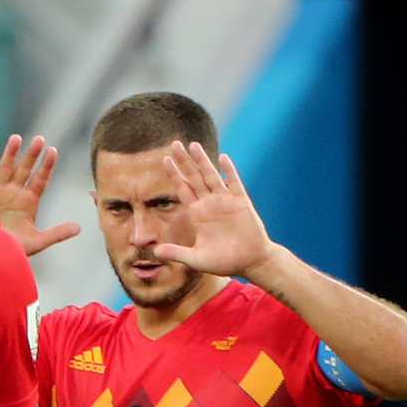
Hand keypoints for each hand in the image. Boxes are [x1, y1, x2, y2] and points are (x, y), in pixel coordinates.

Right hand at [0, 134, 79, 255]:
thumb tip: (79, 228)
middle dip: (32, 155)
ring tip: (17, 138)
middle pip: (24, 169)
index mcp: (28, 201)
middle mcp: (14, 193)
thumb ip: (56, 233)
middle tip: (40, 139)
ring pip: (5, 168)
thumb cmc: (11, 249)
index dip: (46, 165)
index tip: (53, 151)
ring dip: (11, 154)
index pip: (40, 179)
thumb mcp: (36, 241)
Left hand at [155, 141, 276, 278]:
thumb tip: (156, 253)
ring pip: (212, 176)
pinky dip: (228, 171)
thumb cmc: (224, 261)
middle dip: (184, 161)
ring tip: (193, 145)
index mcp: (197, 213)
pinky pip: (234, 183)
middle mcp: (209, 203)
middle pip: (194, 177)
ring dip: (203, 161)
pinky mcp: (241, 203)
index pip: (183, 189)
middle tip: (174, 144)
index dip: (174, 174)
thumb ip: (177, 253)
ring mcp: (225, 201)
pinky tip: (222, 158)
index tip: (165, 159)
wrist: (251, 262)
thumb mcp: (196, 259)